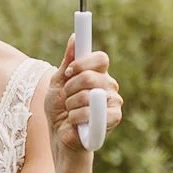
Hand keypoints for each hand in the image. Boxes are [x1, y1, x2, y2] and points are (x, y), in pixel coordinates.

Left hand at [45, 36, 122, 160]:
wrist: (59, 134)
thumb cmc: (59, 108)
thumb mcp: (58, 82)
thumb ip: (67, 61)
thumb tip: (74, 37)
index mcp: (99, 74)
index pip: (101, 58)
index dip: (84, 62)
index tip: (69, 71)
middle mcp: (109, 86)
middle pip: (91, 76)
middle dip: (71, 88)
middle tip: (67, 97)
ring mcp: (113, 101)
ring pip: (89, 95)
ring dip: (71, 105)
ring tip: (71, 112)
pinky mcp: (114, 118)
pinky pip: (91, 111)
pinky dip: (76, 117)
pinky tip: (77, 122)